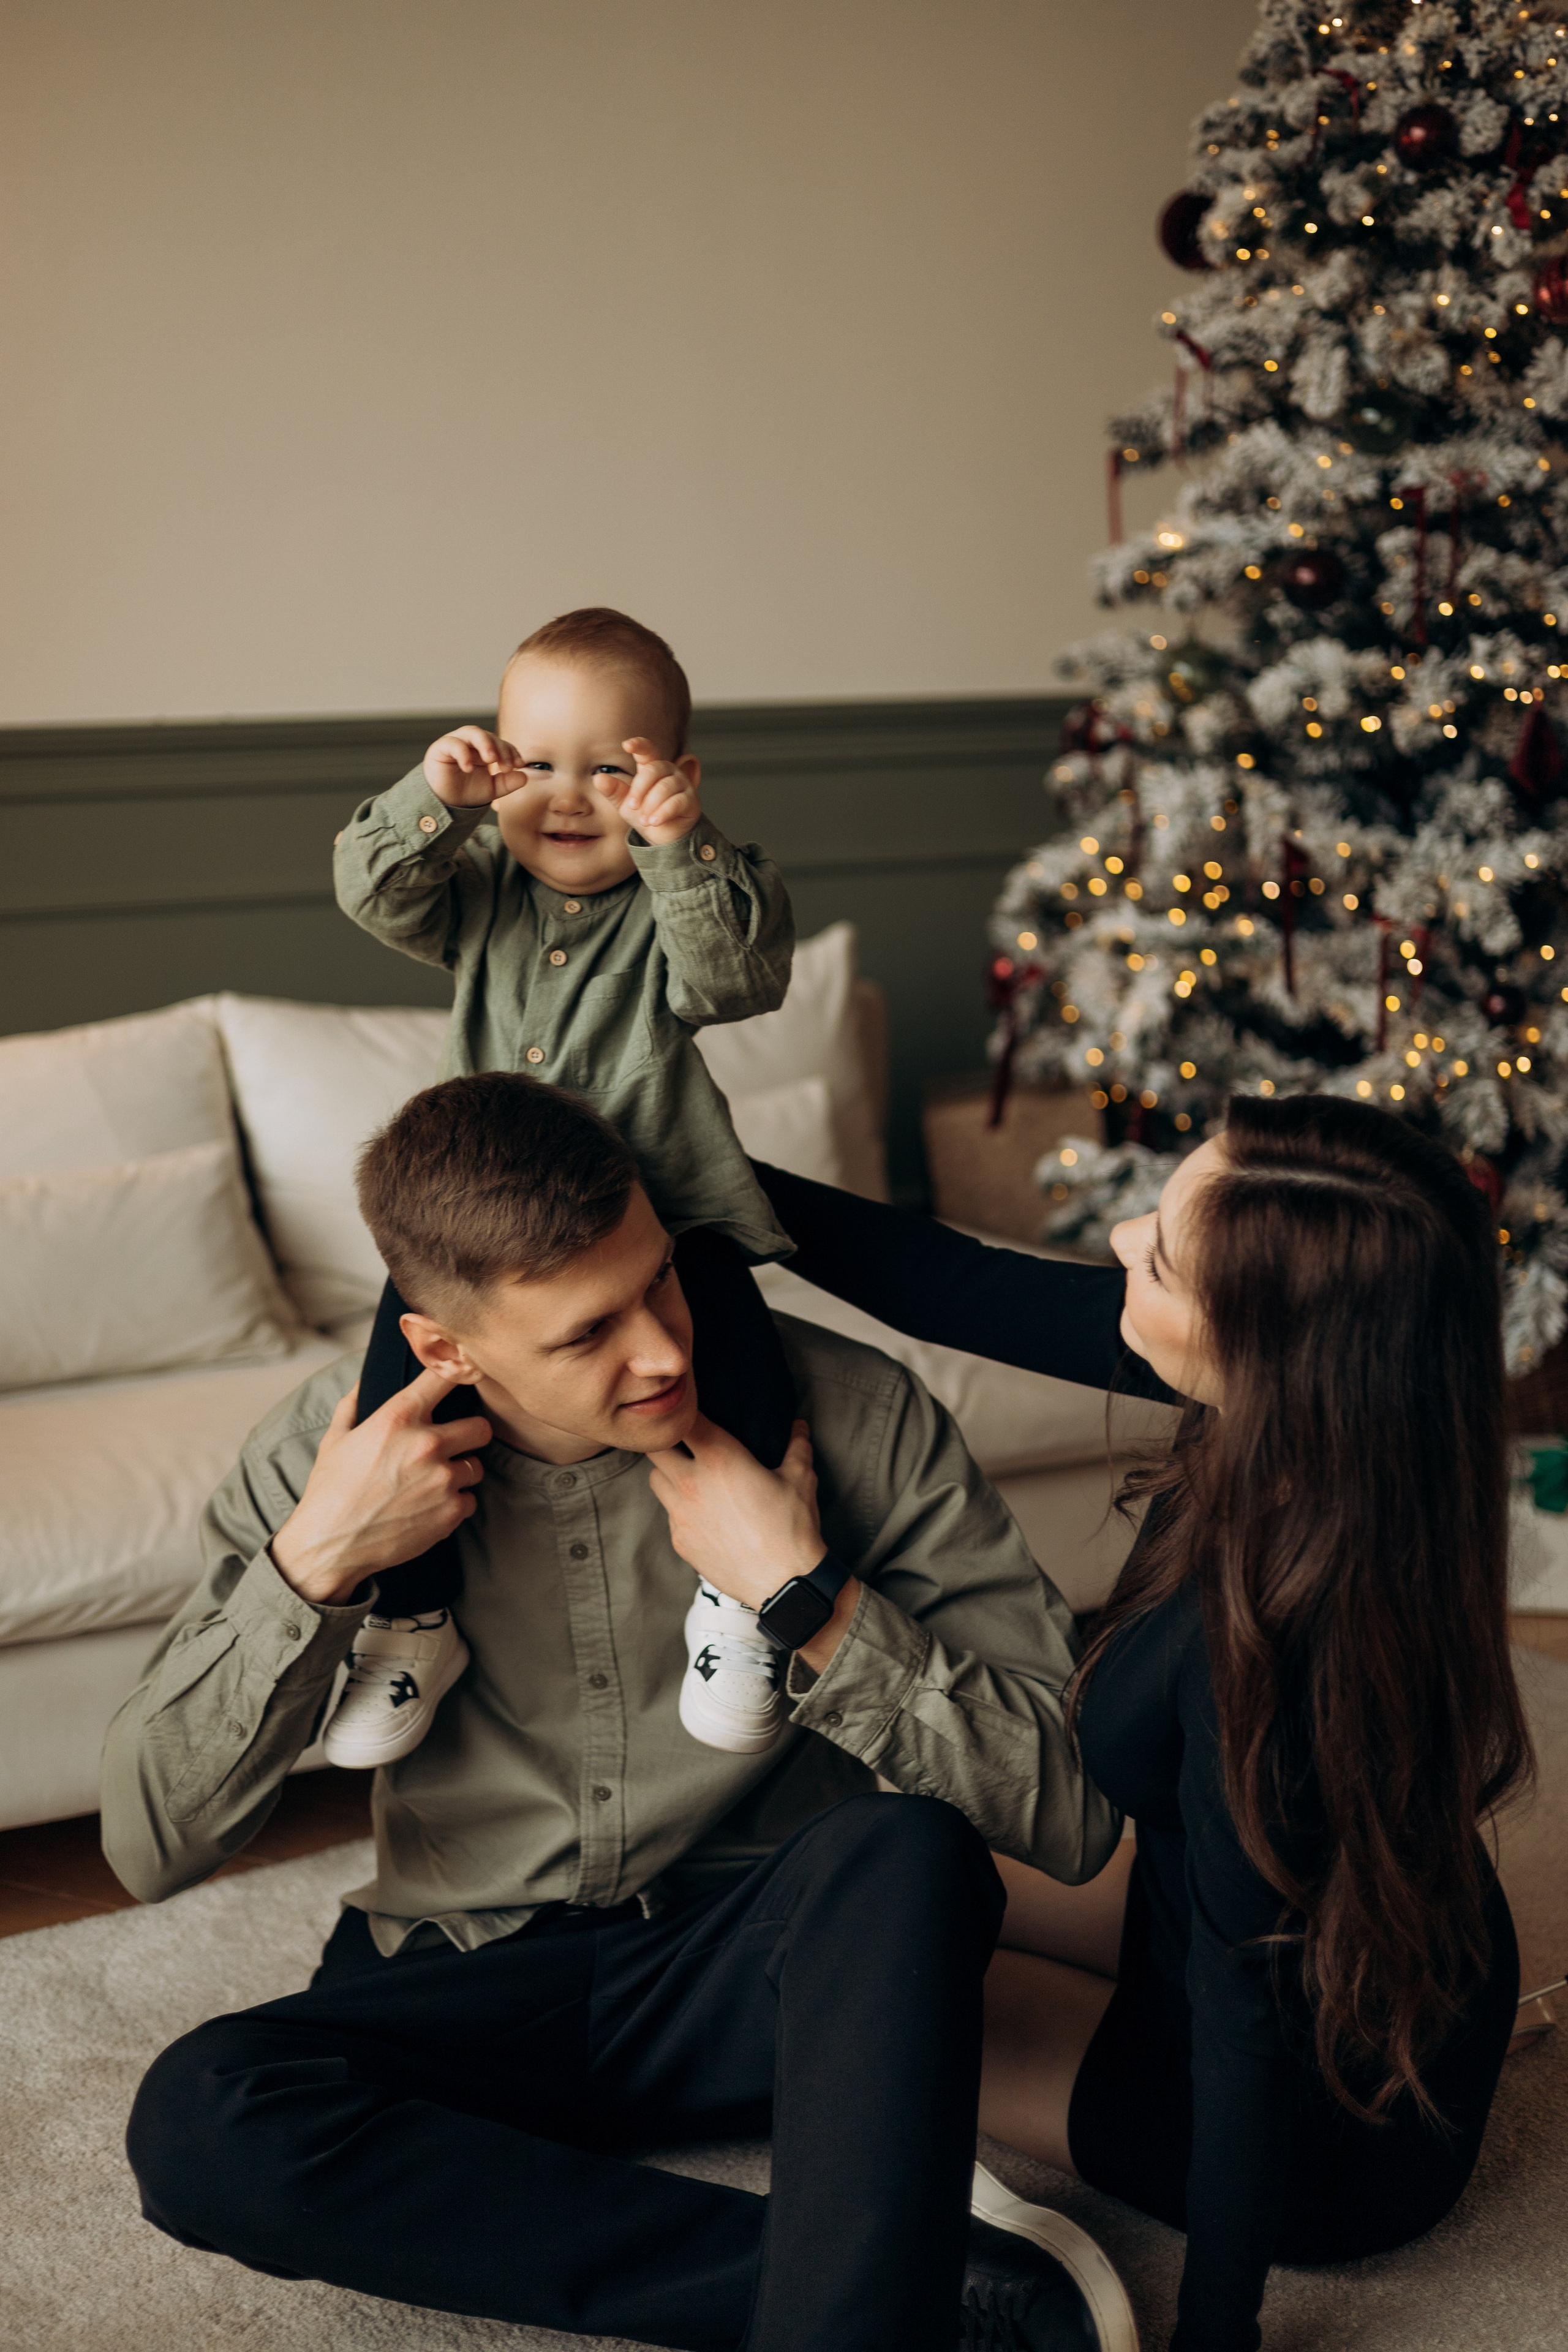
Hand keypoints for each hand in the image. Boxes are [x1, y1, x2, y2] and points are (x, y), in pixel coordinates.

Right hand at [269, 1365, 491, 1606]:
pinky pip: (470, 1500)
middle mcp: (426, 1444)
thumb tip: (365, 1378)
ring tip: (433, 1483)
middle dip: (471, 1435)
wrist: (328, 1546)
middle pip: (480, 1426)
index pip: (445, 1377)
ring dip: (461, 1473)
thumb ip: (354, 1403)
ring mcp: (442, 1480)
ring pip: (476, 1466)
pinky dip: (455, 1504)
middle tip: (456, 1444)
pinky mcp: (450, 1512)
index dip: (457, 1374)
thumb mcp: (335, 1439)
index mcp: (398, 1418)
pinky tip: (430, 1507)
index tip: (461, 1378)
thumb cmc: (329, 1491)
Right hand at [423, 727, 527, 807]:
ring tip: (491, 759)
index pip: (501, 743)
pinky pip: (453, 743)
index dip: (511, 752)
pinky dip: (463, 753)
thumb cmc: (467, 793)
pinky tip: (469, 768)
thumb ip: (508, 783)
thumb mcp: (492, 789)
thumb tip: (525, 777)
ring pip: (472, 732)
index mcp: (484, 750)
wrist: (444, 804)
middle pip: (489, 736)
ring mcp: (456, 742)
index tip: (519, 765)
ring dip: (485, 744)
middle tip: (506, 766)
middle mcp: (471, 743)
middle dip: (501, 749)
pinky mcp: (441, 748)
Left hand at [603, 737, 701, 842]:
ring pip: (665, 787)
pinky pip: (676, 802)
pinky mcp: (691, 799)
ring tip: (644, 820)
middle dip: (639, 789)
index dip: (639, 745)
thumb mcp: (625, 803)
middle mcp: (668, 771)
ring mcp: (682, 783)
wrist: (663, 837)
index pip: (647, 750)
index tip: (627, 745)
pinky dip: (663, 813)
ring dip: (651, 805)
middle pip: (654, 769)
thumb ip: (614, 790)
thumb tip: (598, 778)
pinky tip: (654, 821)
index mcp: (651, 767)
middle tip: (632, 806)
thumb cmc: (645, 814)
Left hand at [647, 1416, 825, 1610]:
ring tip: (689, 1475)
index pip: (685, 1420)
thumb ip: (797, 1445)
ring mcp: (681, 1515)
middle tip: (684, 1441)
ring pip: (655, 1480)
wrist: (784, 1583)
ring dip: (667, 1473)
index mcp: (720, 1459)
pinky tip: (702, 1512)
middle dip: (666, 1440)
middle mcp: (692, 1483)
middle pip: (656, 1448)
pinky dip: (678, 1507)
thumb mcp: (800, 1479)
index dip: (686, 1411)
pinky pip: (669, 1514)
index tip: (694, 1410)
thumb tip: (799, 1425)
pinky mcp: (680, 1541)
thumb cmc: (793, 1528)